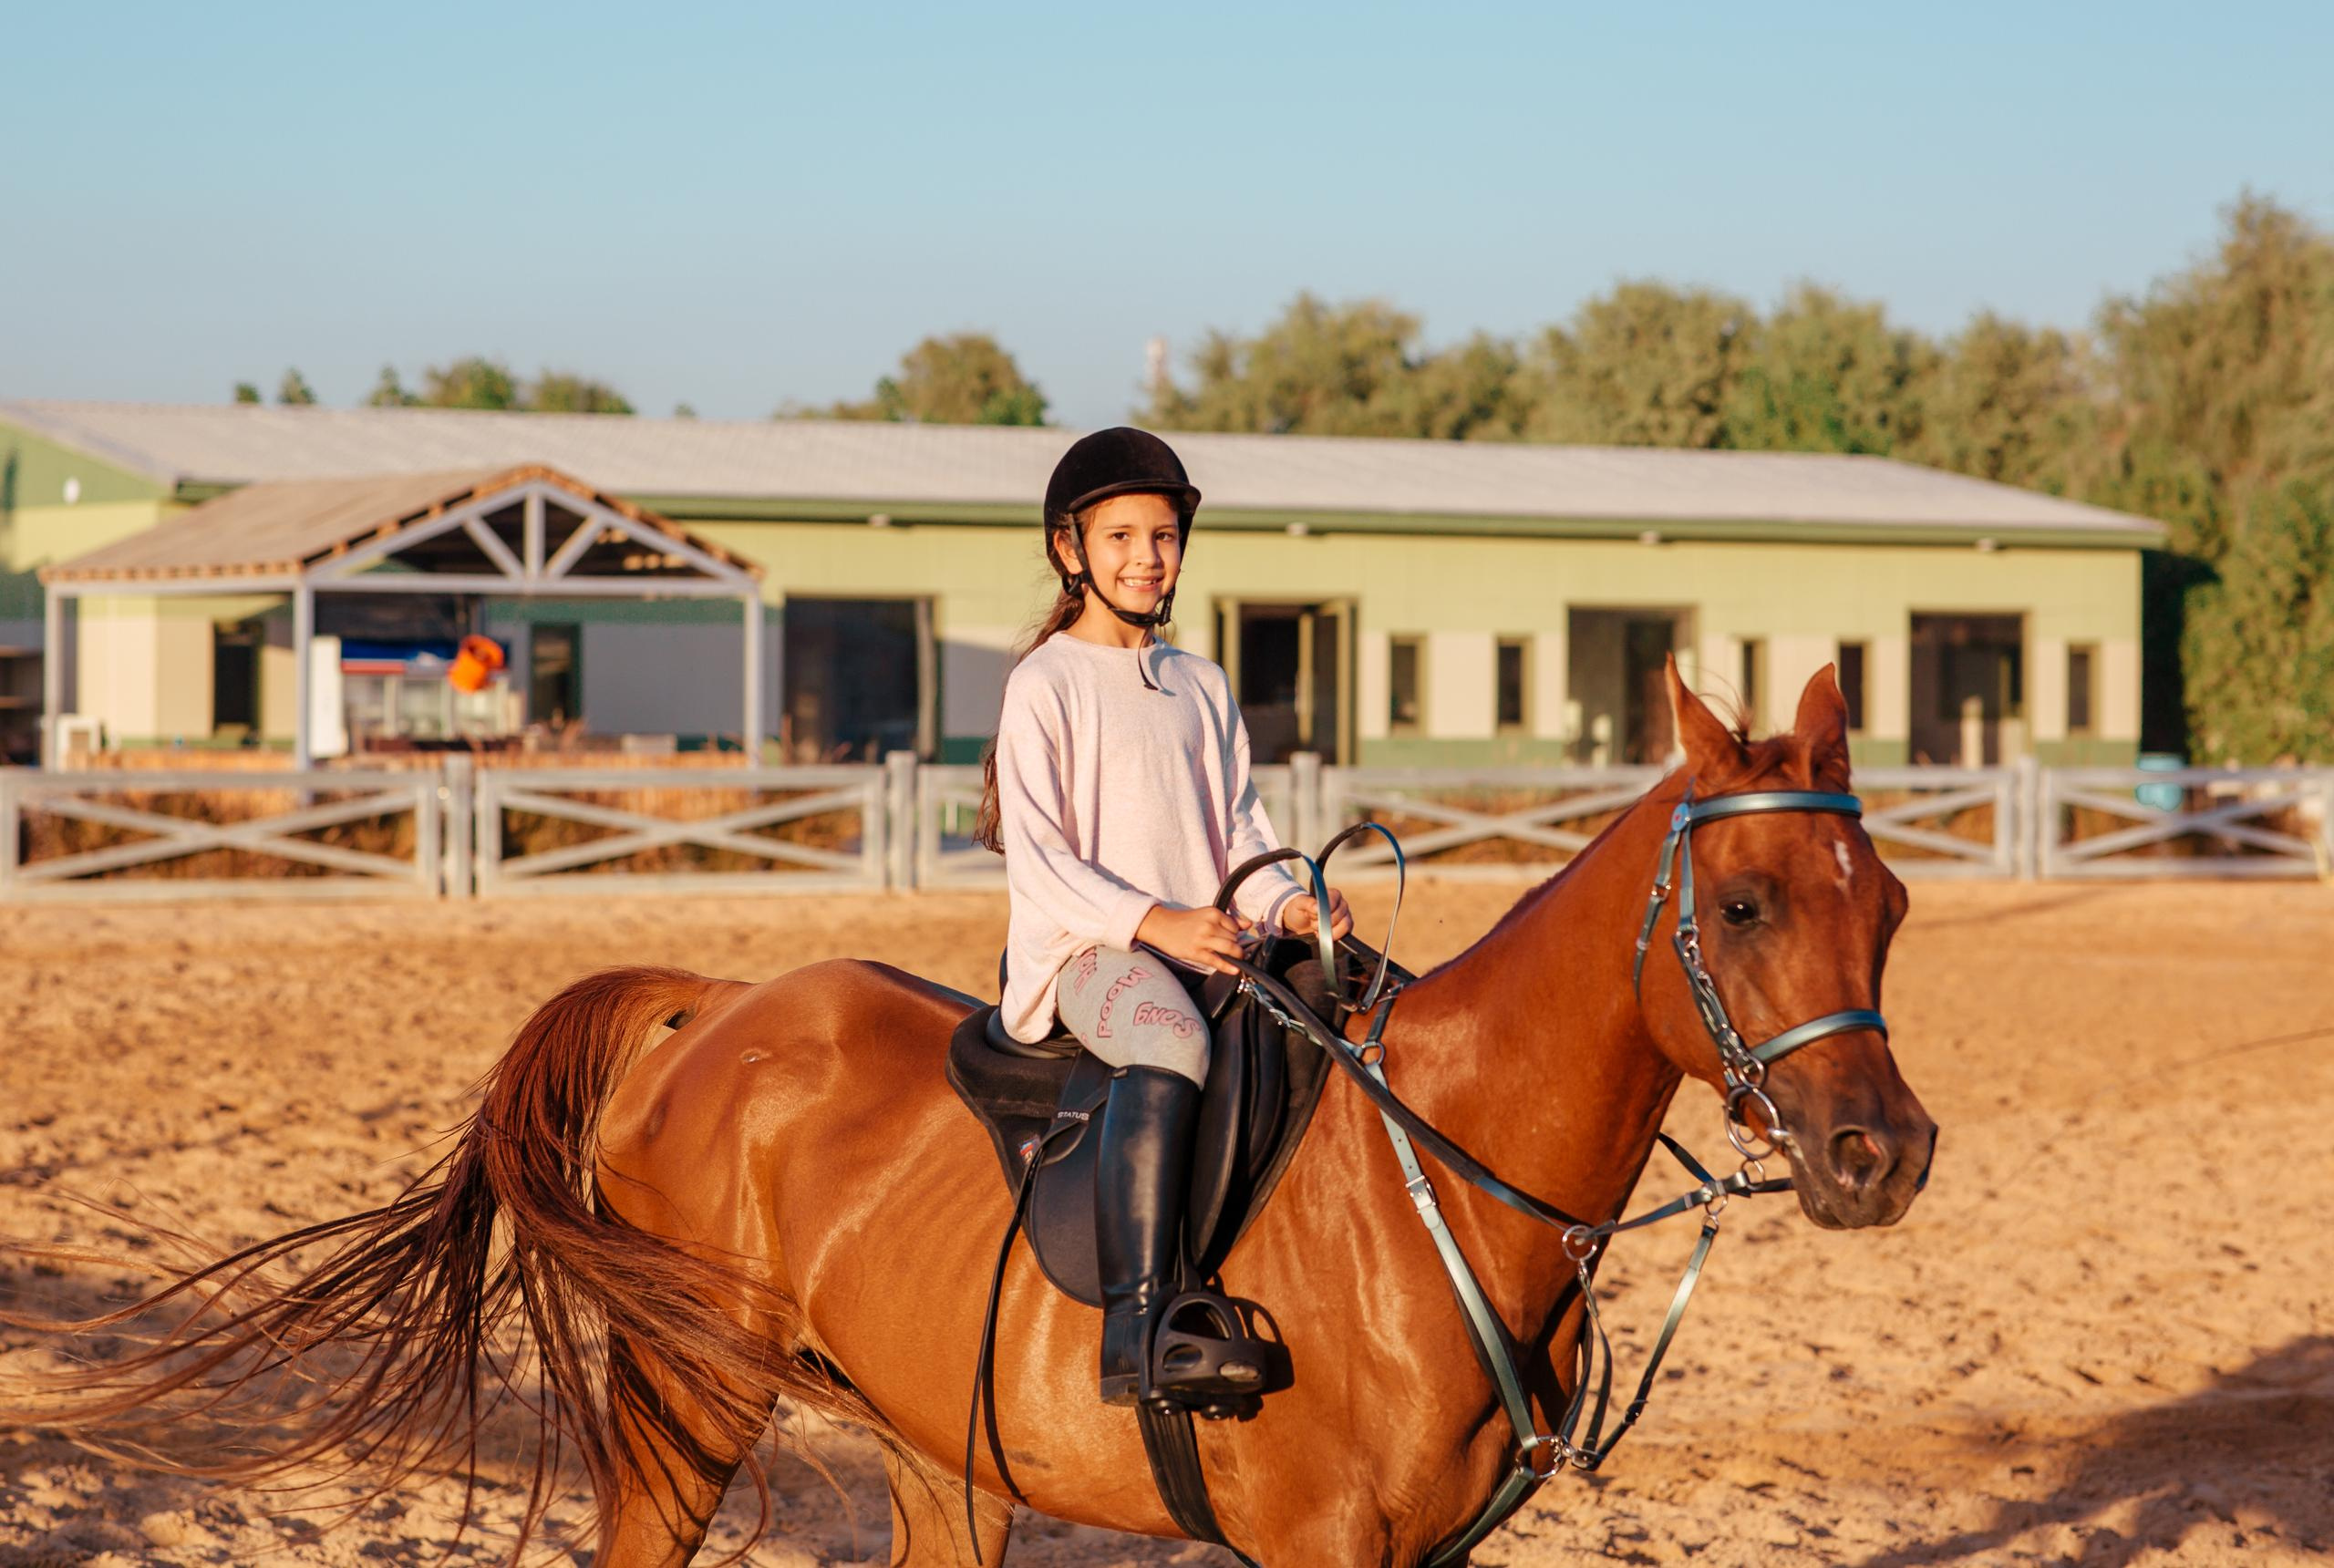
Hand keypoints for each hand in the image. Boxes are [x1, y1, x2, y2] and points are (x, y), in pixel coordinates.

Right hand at [1135, 905, 1255, 975]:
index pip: (1236, 927)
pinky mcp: (1196, 952)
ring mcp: (1202, 939)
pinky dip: (1228, 966)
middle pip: (1234, 939)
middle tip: (1230, 948)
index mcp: (1213, 913)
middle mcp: (1209, 925)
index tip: (1232, 938)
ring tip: (1235, 957)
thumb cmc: (1186, 921)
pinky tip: (1235, 970)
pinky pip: (1217, 961)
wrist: (1162, 926)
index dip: (1236, 934)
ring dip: (1235, 955)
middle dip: (1235, 945)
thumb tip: (1249, 924)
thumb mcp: (1207, 915)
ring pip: (1230, 949)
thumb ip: (1229, 919)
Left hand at [1281, 888, 1352, 940]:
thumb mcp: (1299, 903)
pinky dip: (1333, 936)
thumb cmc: (1299, 909)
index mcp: (1333, 894)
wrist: (1299, 922)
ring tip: (1317, 930)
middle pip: (1338, 915)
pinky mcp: (1345, 928)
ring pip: (1345, 925)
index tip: (1313, 914)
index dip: (1323, 911)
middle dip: (1322, 923)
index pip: (1334, 901)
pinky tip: (1323, 935)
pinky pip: (1346, 933)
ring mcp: (1345, 916)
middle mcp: (1341, 904)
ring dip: (1329, 931)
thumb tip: (1317, 907)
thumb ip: (1307, 903)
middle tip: (1312, 923)